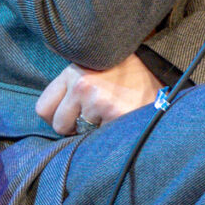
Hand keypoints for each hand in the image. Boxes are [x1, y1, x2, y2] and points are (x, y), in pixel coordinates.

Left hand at [37, 53, 160, 135]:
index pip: (43, 108)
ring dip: (94, 129)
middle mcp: (82, 84)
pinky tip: (121, 118)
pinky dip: (108, 132)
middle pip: (57, 124)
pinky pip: (98, 137)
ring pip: (80, 133)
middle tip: (95, 117)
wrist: (162, 68)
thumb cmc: (125, 73)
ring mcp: (98, 100)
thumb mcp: (93, 70)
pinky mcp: (114, 113)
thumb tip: (52, 118)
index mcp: (73, 71)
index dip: (58, 115)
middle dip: (74, 127)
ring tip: (112, 113)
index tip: (72, 115)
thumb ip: (71, 87)